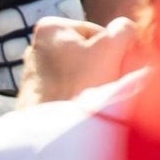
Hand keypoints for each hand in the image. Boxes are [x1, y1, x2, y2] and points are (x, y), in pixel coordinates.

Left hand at [17, 15, 143, 106]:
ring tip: (97, 97)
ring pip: (81, 72)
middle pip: (90, 52)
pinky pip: (70, 90)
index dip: (118, 50)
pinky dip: (82, 96)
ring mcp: (35, 72)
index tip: (120, 67)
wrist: (54, 131)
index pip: (101, 33)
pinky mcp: (37, 96)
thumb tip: (124, 29)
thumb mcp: (110, 49)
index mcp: (50, 27)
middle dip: (106, 66)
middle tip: (111, 83)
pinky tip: (86, 108)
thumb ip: (123, 30)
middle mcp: (36, 46)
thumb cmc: (80, 85)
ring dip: (96, 82)